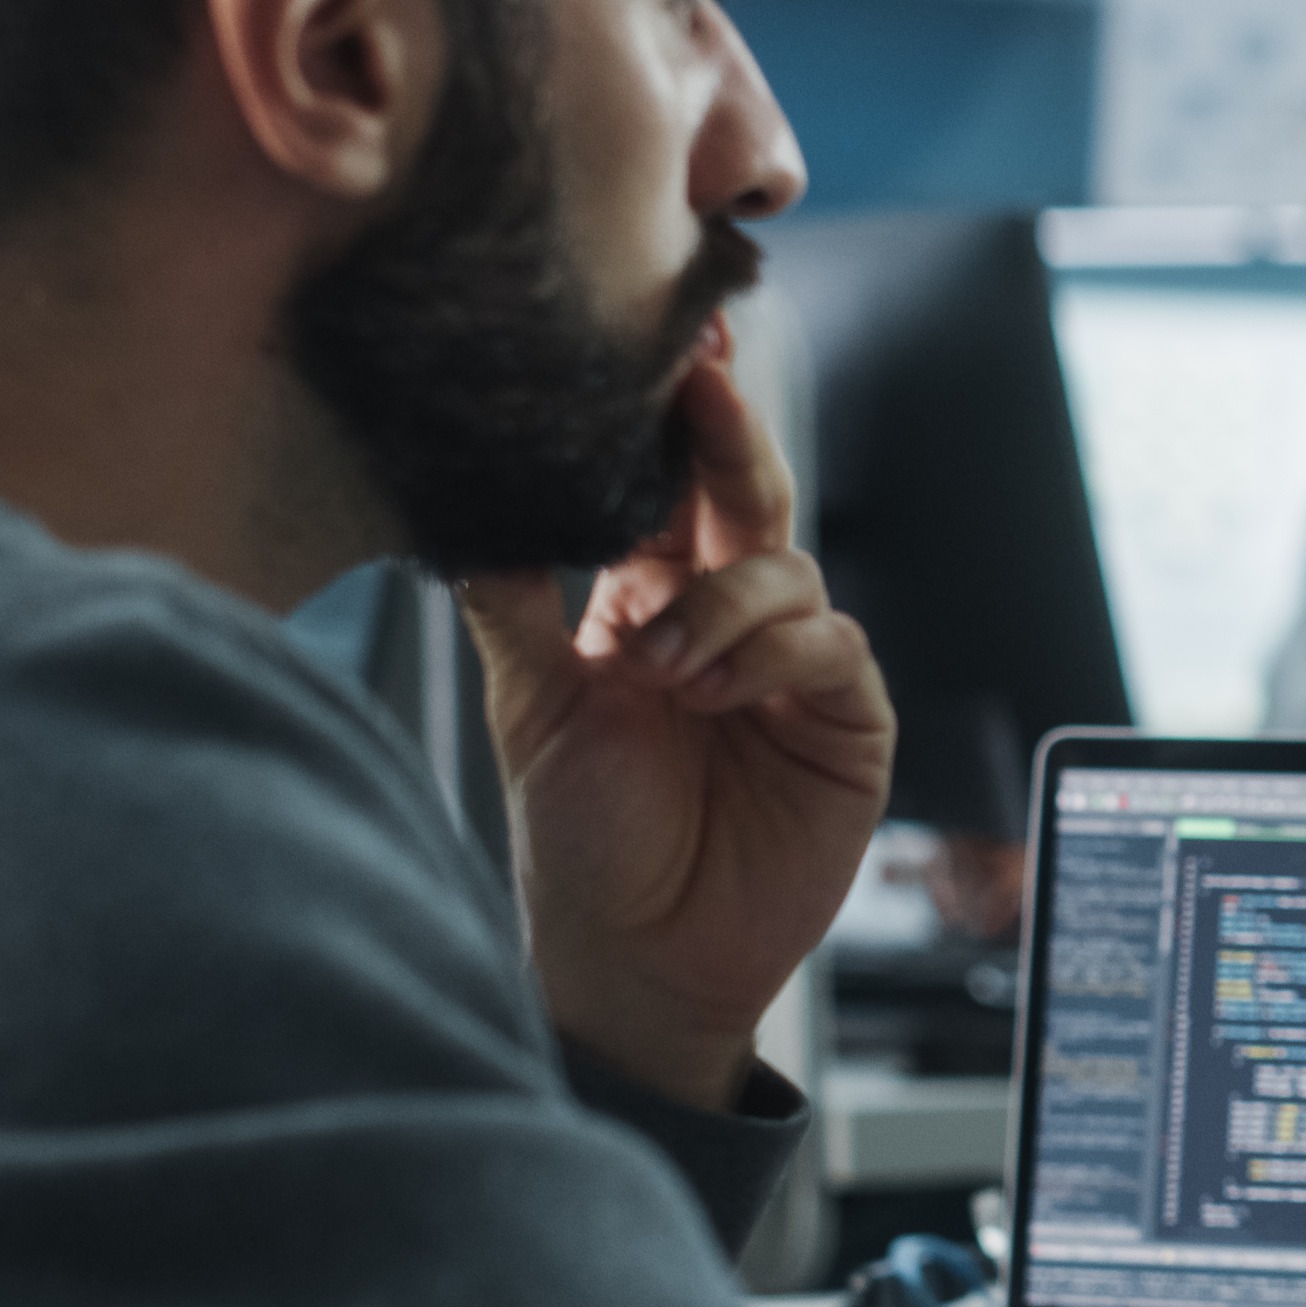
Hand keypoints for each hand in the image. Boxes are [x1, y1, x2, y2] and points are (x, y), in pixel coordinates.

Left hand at [459, 337, 891, 1106]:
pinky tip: (719, 691)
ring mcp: (792, 669)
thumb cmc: (577, 841)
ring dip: (726, 599)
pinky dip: (776, 652)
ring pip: (789, 570)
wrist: (633, 964)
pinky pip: (833, 647)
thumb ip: (512, 596)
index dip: (676, 415)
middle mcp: (727, 619)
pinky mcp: (846, 724)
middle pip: (746, 497)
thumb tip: (459, 486)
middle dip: (729, 435)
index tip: (668, 343)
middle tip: (703, 379)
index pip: (671, 485)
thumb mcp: (529, 702)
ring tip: (663, 666)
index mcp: (649, 598)